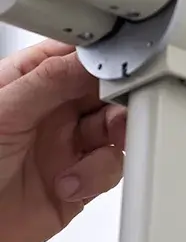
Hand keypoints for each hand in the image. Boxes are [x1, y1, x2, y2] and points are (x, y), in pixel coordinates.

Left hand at [0, 40, 126, 241]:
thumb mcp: (2, 113)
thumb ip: (49, 82)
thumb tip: (91, 59)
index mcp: (26, 84)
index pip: (74, 58)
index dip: (99, 60)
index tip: (117, 69)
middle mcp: (51, 113)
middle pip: (105, 93)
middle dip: (117, 104)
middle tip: (116, 115)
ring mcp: (68, 146)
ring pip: (116, 132)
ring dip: (111, 144)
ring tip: (92, 155)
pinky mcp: (83, 181)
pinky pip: (111, 170)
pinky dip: (97, 177)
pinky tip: (70, 183)